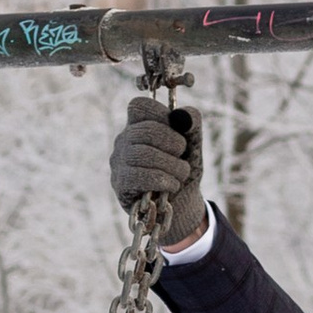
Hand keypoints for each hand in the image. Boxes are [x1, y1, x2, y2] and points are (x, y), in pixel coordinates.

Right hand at [109, 98, 208, 248]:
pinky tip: (172, 185)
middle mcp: (124, 141)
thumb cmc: (181, 170)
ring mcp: (119, 162)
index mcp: (139, 125)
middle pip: (144, 131)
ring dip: (170, 164)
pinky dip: (161, 180)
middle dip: (172, 142)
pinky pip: (138, 176)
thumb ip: (192, 126)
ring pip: (142, 154)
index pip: (138, 106)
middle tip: (183, 154)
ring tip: (182, 173)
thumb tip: (185, 115)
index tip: (178, 129)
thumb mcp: (193, 146)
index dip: (160, 113)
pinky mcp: (120, 184)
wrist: (180, 205)